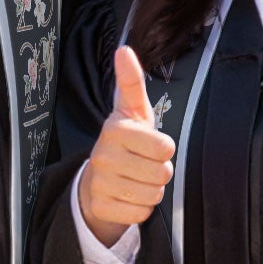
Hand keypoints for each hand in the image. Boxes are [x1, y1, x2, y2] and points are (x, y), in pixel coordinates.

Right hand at [77, 45, 174, 246]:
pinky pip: (141, 213)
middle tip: (144, 165)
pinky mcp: (100, 207)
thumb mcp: (132, 111)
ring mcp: (99, 183)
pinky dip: (140, 208)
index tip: (150, 145)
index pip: (165, 147)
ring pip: (153, 195)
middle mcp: (103, 155)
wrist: (97, 180)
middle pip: (162, 173)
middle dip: (160, 172)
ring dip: (151, 190)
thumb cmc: (125, 142)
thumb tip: (124, 49)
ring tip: (136, 180)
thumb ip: (131, 82)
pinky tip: (128, 196)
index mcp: (115, 129)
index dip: (164, 149)